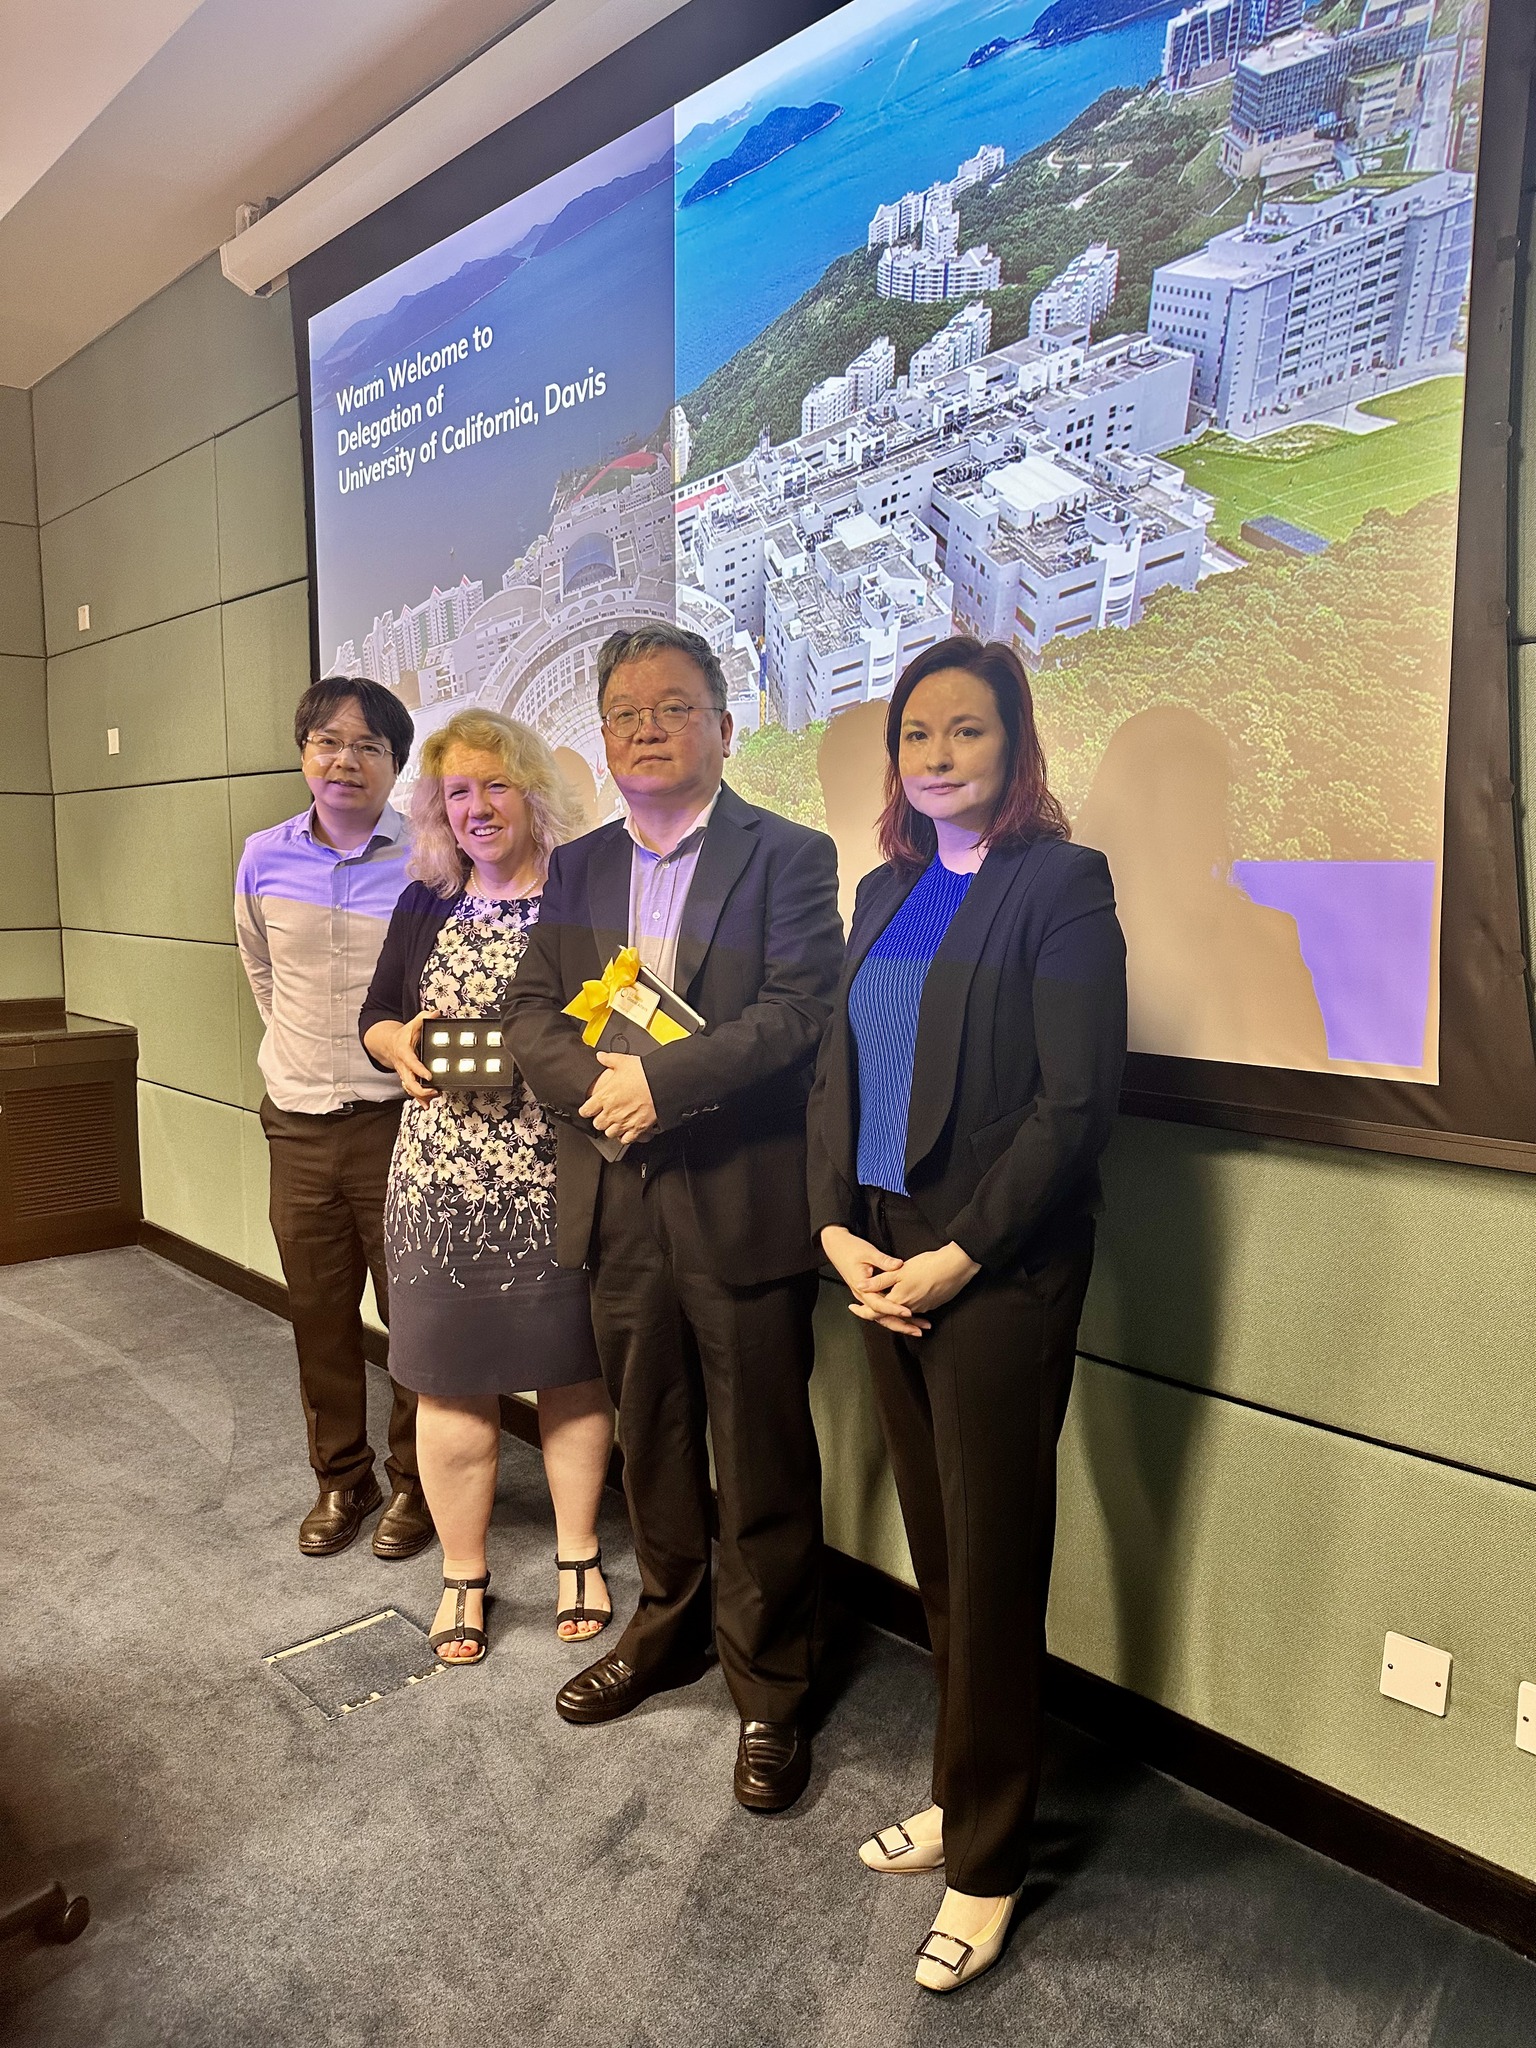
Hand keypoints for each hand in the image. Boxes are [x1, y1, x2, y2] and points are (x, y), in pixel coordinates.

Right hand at [365, 1009, 437, 1102]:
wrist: (388, 1045)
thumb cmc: (402, 1036)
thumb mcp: (412, 1024)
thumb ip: (423, 1018)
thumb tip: (436, 1014)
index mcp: (404, 1052)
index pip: (411, 1062)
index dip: (419, 1070)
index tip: (429, 1076)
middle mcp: (403, 1066)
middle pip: (409, 1082)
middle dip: (420, 1089)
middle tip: (434, 1090)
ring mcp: (404, 1074)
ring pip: (409, 1088)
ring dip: (420, 1095)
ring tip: (433, 1097)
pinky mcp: (407, 1079)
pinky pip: (411, 1091)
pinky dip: (419, 1099)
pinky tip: (426, 1104)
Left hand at [579, 1051, 658, 1145]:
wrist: (662, 1084)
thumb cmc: (644, 1074)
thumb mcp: (623, 1062)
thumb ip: (609, 1060)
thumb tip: (601, 1056)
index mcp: (605, 1097)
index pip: (586, 1111)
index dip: (586, 1110)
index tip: (589, 1109)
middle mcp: (612, 1112)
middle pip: (597, 1124)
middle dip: (600, 1119)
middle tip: (605, 1114)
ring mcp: (624, 1122)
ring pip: (609, 1133)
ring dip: (611, 1128)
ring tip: (616, 1122)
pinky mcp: (637, 1128)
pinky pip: (625, 1139)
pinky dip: (625, 1137)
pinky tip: (627, 1130)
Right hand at [821, 1224, 926, 1337]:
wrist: (837, 1247)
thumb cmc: (850, 1249)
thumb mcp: (868, 1252)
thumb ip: (884, 1260)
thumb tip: (898, 1265)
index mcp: (862, 1287)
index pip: (879, 1304)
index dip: (894, 1309)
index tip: (908, 1312)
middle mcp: (863, 1295)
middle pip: (881, 1317)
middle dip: (900, 1326)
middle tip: (918, 1330)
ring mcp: (865, 1296)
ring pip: (882, 1316)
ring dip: (899, 1324)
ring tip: (917, 1329)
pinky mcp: (868, 1295)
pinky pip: (881, 1310)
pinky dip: (894, 1316)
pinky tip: (906, 1320)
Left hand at [854, 1242, 979, 1335]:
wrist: (955, 1267)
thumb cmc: (928, 1266)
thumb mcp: (899, 1271)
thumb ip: (879, 1281)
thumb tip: (860, 1285)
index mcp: (899, 1300)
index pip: (875, 1312)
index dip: (862, 1311)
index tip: (853, 1308)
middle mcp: (910, 1308)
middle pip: (889, 1316)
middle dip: (876, 1314)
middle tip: (862, 1310)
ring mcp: (922, 1307)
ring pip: (903, 1314)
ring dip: (893, 1313)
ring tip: (882, 1309)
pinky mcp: (932, 1304)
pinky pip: (915, 1311)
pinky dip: (908, 1310)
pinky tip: (906, 1304)